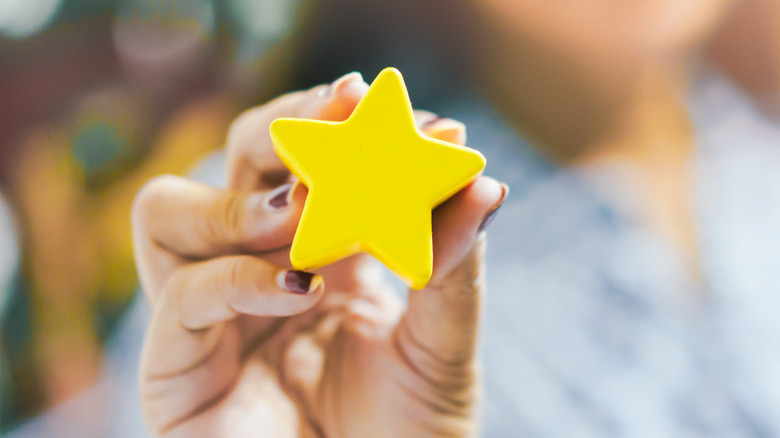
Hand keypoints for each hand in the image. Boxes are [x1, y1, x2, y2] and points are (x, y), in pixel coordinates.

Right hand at [132, 72, 506, 437]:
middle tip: (353, 113)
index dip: (353, 128)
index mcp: (320, 254)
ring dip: (247, 200)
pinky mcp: (174, 371)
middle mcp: (258, 271)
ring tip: (315, 214)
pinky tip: (303, 287)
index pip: (314, 162)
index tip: (421, 119)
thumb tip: (484, 185)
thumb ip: (451, 266)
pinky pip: (183, 296)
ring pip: (172, 210)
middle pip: (239, 162)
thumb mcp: (440, 346)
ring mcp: (209, 316)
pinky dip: (240, 278)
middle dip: (292, 129)